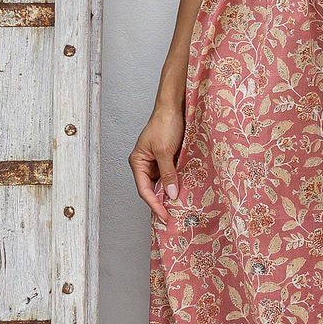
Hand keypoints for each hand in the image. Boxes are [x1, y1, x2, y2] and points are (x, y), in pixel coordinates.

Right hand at [129, 104, 185, 222]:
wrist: (174, 107)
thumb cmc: (164, 124)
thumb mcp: (165, 151)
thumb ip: (168, 174)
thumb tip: (171, 194)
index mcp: (138, 162)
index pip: (144, 189)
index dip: (155, 204)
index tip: (164, 216)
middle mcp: (145, 164)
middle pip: (152, 189)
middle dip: (161, 202)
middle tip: (173, 217)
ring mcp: (157, 161)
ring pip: (162, 183)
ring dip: (170, 193)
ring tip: (179, 207)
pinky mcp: (168, 158)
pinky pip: (171, 175)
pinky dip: (176, 183)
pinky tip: (184, 191)